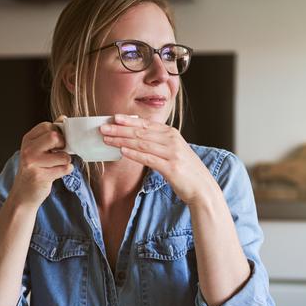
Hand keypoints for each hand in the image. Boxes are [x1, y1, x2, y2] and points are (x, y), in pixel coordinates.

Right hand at [8, 120, 72, 207]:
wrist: (23, 194)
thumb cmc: (34, 170)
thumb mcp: (38, 149)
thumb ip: (49, 134)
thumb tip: (63, 118)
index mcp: (28, 139)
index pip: (48, 126)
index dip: (58, 133)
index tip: (56, 143)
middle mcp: (28, 150)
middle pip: (55, 136)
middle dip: (63, 145)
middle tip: (58, 153)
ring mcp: (33, 163)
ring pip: (63, 155)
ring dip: (66, 161)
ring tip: (57, 165)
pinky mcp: (40, 176)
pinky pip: (64, 169)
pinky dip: (66, 171)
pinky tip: (57, 173)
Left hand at [100, 115, 217, 205]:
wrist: (203, 187)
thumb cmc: (185, 170)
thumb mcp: (173, 151)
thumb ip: (158, 143)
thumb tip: (135, 140)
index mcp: (172, 134)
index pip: (146, 124)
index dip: (129, 121)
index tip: (114, 118)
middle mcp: (172, 140)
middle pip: (141, 132)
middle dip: (120, 129)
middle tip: (103, 128)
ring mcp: (172, 153)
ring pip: (142, 144)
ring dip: (122, 140)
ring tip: (107, 139)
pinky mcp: (171, 168)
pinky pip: (148, 159)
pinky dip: (134, 154)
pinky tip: (122, 151)